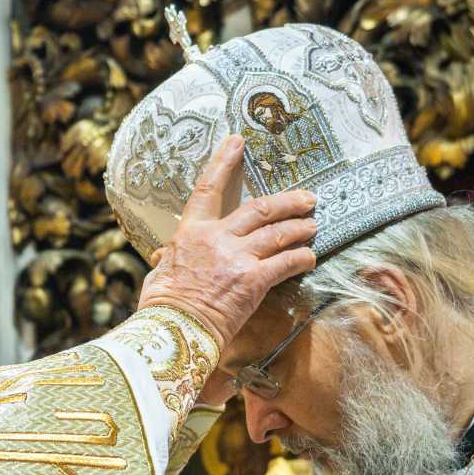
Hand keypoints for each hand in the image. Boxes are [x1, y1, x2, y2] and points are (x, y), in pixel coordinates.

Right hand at [135, 135, 318, 348]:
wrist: (174, 331)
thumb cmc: (162, 308)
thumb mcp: (160, 274)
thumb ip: (168, 259)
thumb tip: (162, 257)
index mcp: (190, 233)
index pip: (208, 189)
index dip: (224, 162)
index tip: (237, 143)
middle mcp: (216, 238)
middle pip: (259, 208)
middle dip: (287, 201)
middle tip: (307, 198)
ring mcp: (237, 258)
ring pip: (278, 233)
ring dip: (300, 228)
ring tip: (313, 226)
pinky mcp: (254, 280)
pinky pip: (285, 263)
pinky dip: (301, 258)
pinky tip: (310, 258)